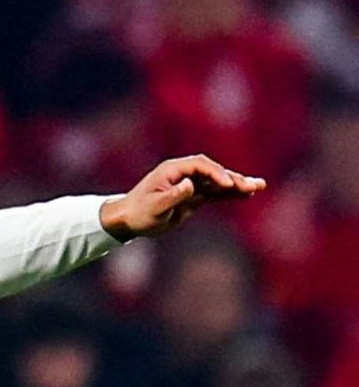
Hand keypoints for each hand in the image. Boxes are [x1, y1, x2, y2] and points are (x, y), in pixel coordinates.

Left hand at [100, 154, 265, 238]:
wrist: (128, 221)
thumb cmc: (138, 213)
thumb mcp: (154, 207)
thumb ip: (173, 196)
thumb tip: (190, 185)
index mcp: (173, 170)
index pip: (200, 166)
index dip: (216, 173)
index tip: (227, 185)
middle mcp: (184, 173)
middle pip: (214, 171)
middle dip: (233, 178)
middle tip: (252, 186)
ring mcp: (190, 184)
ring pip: (218, 182)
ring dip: (237, 184)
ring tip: (259, 187)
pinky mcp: (193, 196)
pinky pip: (215, 193)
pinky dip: (230, 194)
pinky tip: (247, 195)